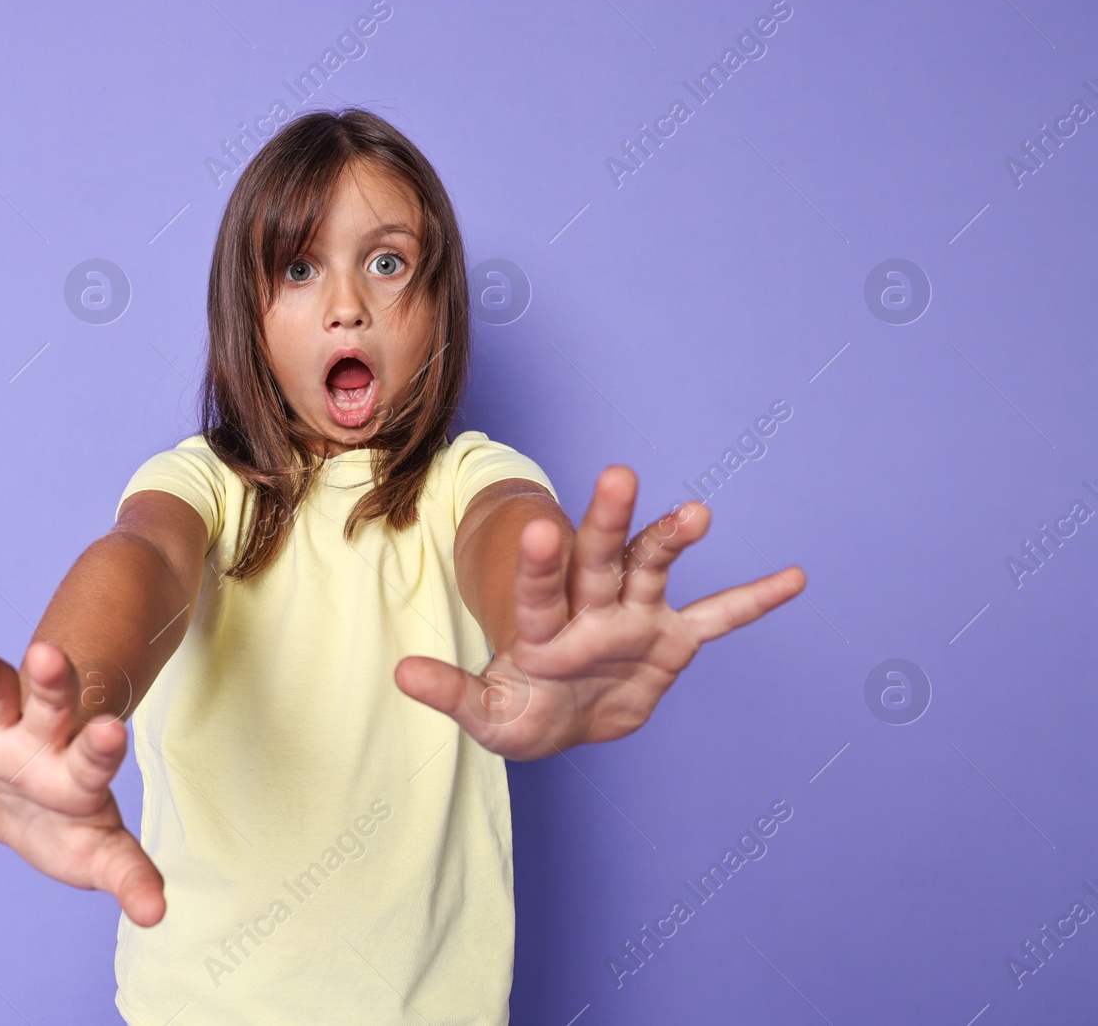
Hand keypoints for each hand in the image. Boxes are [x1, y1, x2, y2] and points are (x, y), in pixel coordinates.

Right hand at [0, 640, 164, 924]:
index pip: (92, 756)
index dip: (100, 746)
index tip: (111, 732)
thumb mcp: (99, 854)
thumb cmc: (73, 824)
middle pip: (49, 703)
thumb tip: (156, 914)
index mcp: (76, 770)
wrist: (36, 801)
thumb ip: (127, 874)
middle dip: (50, 681)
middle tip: (49, 655)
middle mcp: (38, 739)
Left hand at [395, 466, 806, 759]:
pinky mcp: (672, 639)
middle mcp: (591, 608)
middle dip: (607, 521)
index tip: (539, 527)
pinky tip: (793, 578)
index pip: (539, 589)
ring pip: (653, 568)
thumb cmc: (522, 710)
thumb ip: (453, 693)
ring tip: (696, 512)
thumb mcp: (487, 714)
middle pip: (598, 558)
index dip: (538, 563)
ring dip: (672, 540)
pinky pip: (718, 618)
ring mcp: (634, 618)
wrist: (565, 720)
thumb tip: (402, 675)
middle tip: (618, 475)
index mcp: (544, 626)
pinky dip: (753, 601)